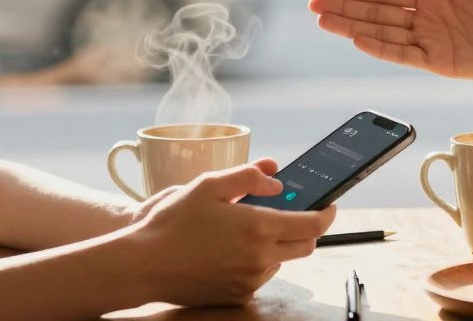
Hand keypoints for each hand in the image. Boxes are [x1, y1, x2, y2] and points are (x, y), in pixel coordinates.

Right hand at [128, 159, 336, 306]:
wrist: (143, 265)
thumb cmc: (174, 222)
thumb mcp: (210, 185)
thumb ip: (250, 177)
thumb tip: (277, 181)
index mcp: (258, 228)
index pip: (313, 224)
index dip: (327, 212)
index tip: (330, 203)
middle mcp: (259, 258)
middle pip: (305, 245)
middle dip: (307, 228)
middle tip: (292, 212)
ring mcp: (249, 280)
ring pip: (281, 260)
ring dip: (277, 243)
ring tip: (246, 228)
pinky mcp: (237, 295)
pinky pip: (259, 275)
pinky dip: (256, 261)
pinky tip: (230, 249)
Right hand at [309, 0, 472, 82]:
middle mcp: (427, 18)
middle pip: (376, 13)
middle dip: (344, 9)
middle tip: (312, 6)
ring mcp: (432, 42)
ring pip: (384, 33)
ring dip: (353, 27)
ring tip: (323, 22)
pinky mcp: (442, 63)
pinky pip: (405, 55)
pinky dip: (381, 48)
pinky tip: (358, 39)